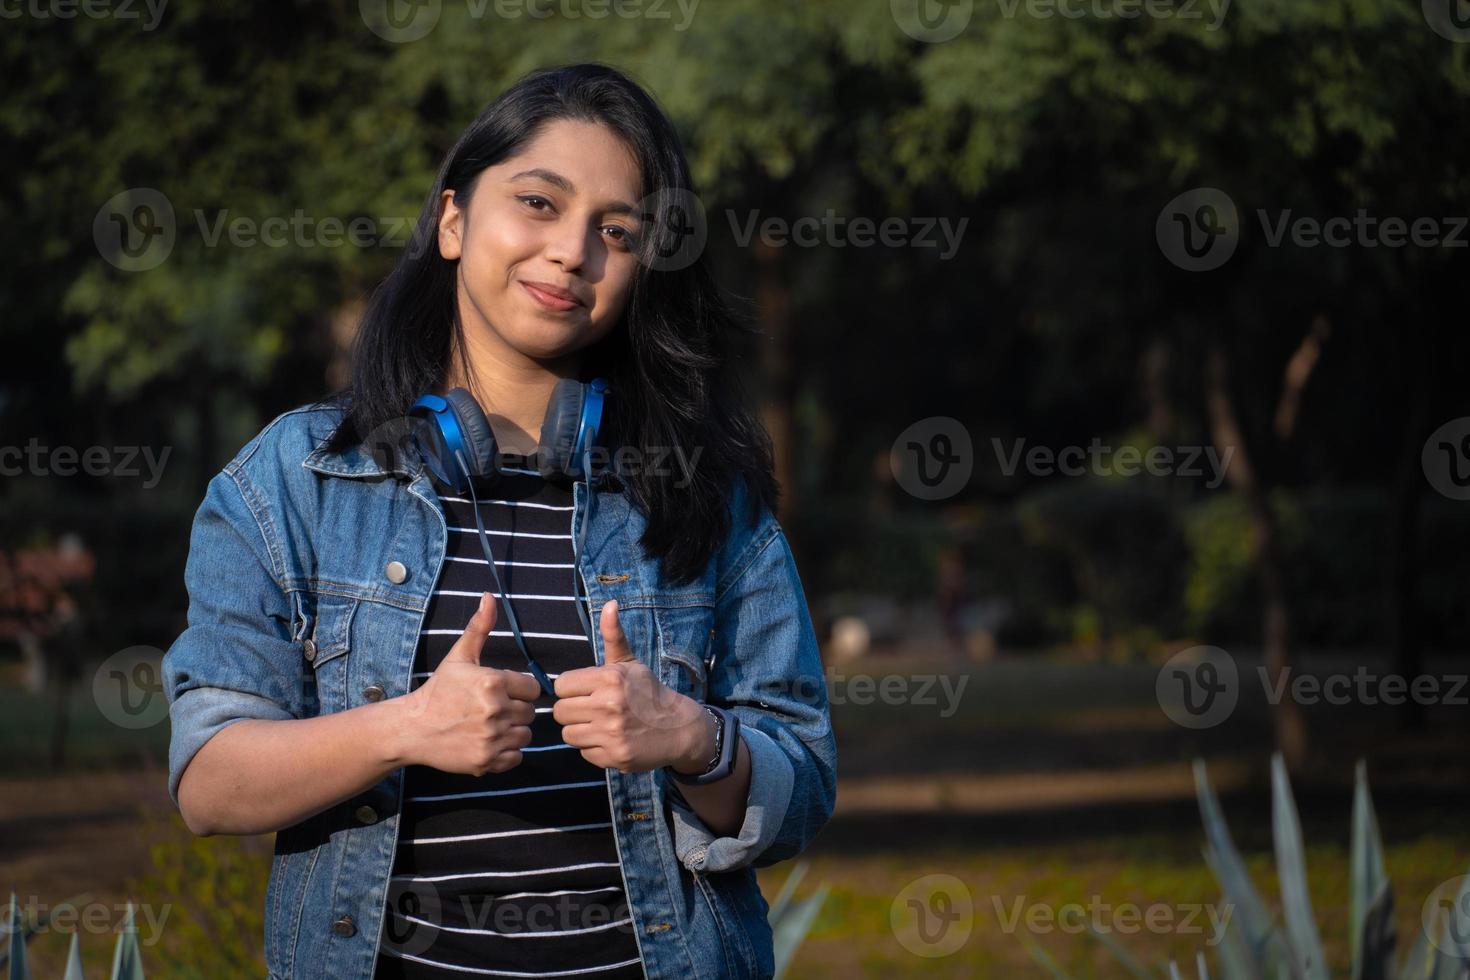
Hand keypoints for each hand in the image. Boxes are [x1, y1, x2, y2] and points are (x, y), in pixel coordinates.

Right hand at [396, 592, 541, 775]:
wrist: (413, 728)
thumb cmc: (439, 690)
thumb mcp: (459, 656)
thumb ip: (479, 627)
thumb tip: (489, 596)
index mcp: (492, 682)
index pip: (532, 689)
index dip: (519, 690)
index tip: (501, 692)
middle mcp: (494, 710)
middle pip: (529, 713)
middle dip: (515, 711)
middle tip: (492, 710)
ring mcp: (490, 738)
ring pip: (525, 736)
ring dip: (512, 732)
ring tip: (490, 726)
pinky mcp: (486, 761)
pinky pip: (516, 758)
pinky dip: (506, 753)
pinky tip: (488, 742)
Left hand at [553, 599, 714, 773]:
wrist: (678, 728)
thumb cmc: (647, 692)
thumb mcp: (629, 663)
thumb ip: (613, 635)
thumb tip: (609, 603)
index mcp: (609, 678)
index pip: (560, 685)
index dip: (571, 689)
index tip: (586, 691)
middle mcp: (609, 705)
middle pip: (560, 711)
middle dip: (573, 710)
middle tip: (592, 709)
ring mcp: (611, 733)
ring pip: (568, 734)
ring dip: (581, 730)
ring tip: (600, 725)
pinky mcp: (614, 757)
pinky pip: (584, 752)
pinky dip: (594, 748)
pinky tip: (610, 739)